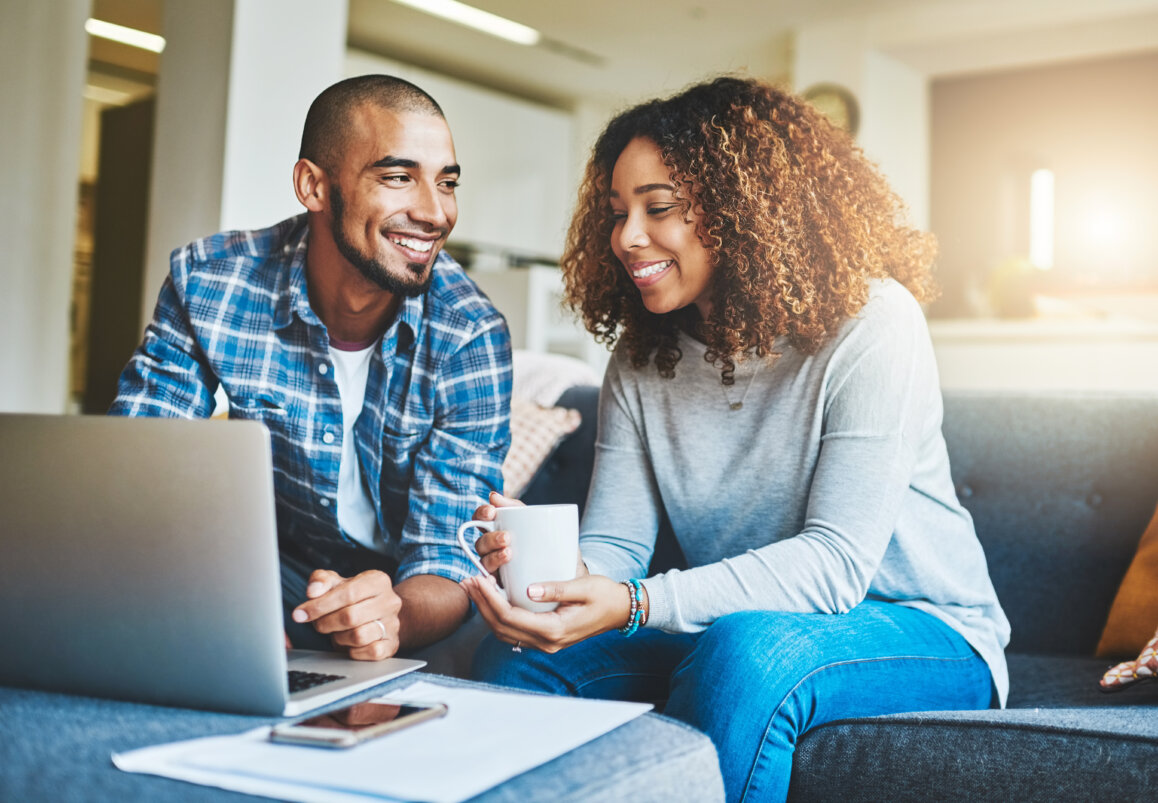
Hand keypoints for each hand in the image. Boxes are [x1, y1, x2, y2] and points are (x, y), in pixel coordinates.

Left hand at [292, 569, 401, 659]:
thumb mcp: (337, 583)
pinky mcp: (393, 644)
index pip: (348, 593)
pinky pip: (371, 652)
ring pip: (359, 636)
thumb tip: (312, 591)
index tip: (300, 614)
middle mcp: (390, 601)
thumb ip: (321, 581)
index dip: (320, 605)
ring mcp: (394, 624)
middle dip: (326, 623)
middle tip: (318, 624)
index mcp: (377, 581)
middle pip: (351, 617)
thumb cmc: (353, 597)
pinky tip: (349, 644)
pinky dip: (354, 651)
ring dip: (340, 637)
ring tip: (336, 632)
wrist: (379, 613)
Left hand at [460, 572, 629, 652]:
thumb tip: (529, 589)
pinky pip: (514, 631)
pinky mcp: (545, 638)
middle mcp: (547, 642)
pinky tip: (492, 599)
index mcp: (554, 630)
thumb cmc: (604, 595)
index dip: (490, 599)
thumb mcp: (584, 586)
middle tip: (468, 580)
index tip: (478, 579)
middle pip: (501, 628)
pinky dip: (498, 616)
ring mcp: (545, 643)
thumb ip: (557, 588)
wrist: (621, 610)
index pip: (510, 617)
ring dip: (486, 611)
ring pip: (505, 633)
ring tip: (474, 589)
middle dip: (481, 604)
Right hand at [471, 491, 588, 579]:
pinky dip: (490, 582)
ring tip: (509, 554)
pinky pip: (491, 586)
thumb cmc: (554, 543)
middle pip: (480, 543)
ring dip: (493, 557)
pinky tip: (497, 580)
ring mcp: (498, 569)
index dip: (481, 514)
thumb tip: (493, 495)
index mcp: (500, 530)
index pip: (482, 519)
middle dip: (490, 538)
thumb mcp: (541, 523)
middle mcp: (494, 550)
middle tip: (507, 537)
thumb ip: (518, 508)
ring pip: (484, 562)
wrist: (572, 573)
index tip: (492, 512)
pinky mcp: (504, 588)